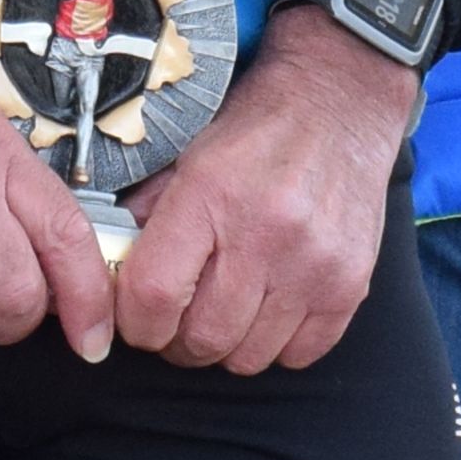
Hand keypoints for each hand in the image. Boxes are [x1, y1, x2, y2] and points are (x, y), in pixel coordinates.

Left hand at [111, 10, 413, 374]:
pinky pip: (299, 355)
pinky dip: (277, 345)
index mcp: (211, 196)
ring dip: (227, 346)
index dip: (136, 324)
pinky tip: (269, 309)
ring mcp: (314, 266)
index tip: (138, 320)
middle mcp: (266, 235)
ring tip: (226, 311)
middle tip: (179, 320)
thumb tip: (110, 272)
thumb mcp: (187, 156)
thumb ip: (148, 216)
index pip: (153, 297)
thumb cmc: (259, 130)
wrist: (340, 102)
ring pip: (248, 357)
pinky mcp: (350, 285)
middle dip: (178, 341)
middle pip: (201, 339)